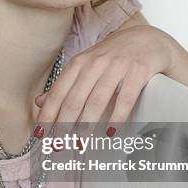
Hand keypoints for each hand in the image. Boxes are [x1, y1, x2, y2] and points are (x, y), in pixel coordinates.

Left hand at [33, 24, 174, 138]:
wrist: (148, 39)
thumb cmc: (114, 56)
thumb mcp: (86, 65)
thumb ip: (65, 83)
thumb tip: (39, 102)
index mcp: (80, 63)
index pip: (58, 93)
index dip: (48, 115)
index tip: (40, 136)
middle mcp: (96, 63)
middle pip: (74, 99)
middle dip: (63, 126)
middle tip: (58, 147)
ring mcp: (117, 66)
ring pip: (97, 100)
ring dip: (86, 125)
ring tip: (79, 144)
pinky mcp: (138, 71)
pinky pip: (125, 98)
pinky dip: (117, 117)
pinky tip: (110, 132)